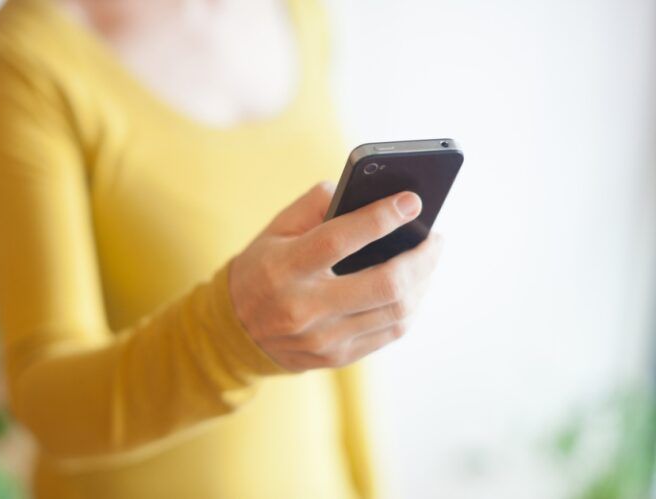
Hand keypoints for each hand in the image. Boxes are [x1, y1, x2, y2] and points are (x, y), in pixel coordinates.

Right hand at [228, 181, 442, 371]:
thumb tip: (366, 191)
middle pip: (384, 285)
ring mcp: (323, 338)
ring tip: (428, 258)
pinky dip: (411, 305)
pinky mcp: (338, 357)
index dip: (380, 218)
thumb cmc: (263, 268)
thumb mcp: (275, 229)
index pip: (338, 240)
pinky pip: (390, 332)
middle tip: (436, 237)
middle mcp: (304, 307)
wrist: (236, 331)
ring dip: (423, 281)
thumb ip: (315, 204)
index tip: (412, 201)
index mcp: (284, 268)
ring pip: (396, 312)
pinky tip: (414, 285)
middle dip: (422, 257)